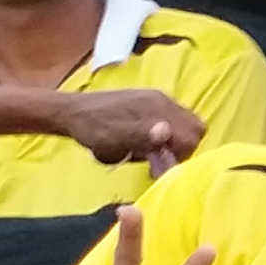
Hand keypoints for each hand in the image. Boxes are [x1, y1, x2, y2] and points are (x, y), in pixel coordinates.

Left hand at [53, 90, 194, 165]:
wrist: (70, 111)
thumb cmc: (90, 128)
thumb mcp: (111, 138)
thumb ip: (141, 136)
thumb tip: (166, 132)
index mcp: (156, 108)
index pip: (191, 137)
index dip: (179, 156)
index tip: (159, 166)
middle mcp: (162, 100)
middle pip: (195, 129)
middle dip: (182, 149)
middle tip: (158, 160)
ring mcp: (158, 99)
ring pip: (187, 124)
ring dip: (176, 142)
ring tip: (152, 152)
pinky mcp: (151, 101)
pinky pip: (175, 119)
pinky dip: (169, 134)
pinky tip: (148, 141)